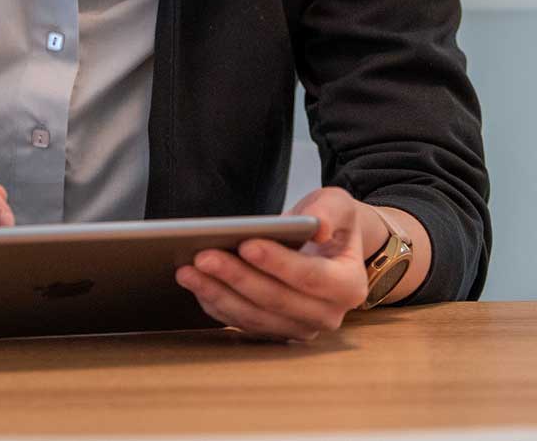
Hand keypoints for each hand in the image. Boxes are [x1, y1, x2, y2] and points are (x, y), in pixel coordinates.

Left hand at [174, 187, 378, 341]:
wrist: (325, 246)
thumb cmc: (329, 223)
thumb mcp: (338, 204)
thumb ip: (330, 211)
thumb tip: (319, 226)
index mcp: (349, 286)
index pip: (310, 277)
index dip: (277, 262)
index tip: (246, 244)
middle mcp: (327, 316)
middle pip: (276, 301)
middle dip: (237, 278)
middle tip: (203, 256)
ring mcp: (299, 329)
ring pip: (254, 317)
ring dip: (218, 294)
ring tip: (188, 270)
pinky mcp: (274, 332)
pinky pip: (241, 323)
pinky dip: (216, 304)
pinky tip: (195, 283)